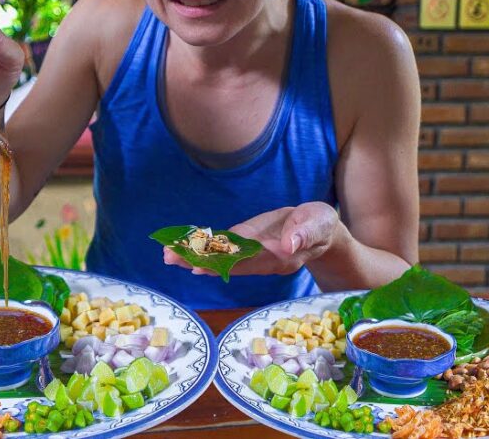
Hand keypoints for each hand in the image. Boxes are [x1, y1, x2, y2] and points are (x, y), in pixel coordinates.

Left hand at [162, 202, 343, 276]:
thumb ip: (305, 233)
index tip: (199, 265)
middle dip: (199, 261)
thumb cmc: (321, 225)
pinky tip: (183, 249)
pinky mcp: (247, 243)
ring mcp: (252, 255)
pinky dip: (203, 248)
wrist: (320, 229)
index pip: (246, 261)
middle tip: (171, 259)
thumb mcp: (319, 224)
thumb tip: (288, 244)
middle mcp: (261, 260)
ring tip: (168, 255)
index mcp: (279, 257)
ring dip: (194, 257)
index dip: (221, 262)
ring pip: (221, 258)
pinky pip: (223, 248)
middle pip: (227, 264)